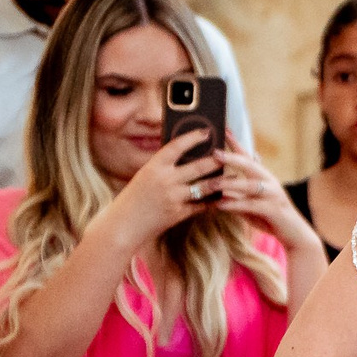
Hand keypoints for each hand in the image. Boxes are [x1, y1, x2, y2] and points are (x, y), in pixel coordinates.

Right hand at [96, 132, 224, 250]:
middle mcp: (164, 180)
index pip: (176, 146)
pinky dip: (213, 201)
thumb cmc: (134, 198)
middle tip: (228, 154)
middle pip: (198, 166)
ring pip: (205, 186)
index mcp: (153, 167)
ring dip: (221, 181)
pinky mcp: (178, 214)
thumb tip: (187, 157)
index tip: (207, 131)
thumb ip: (164, 167)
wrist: (123, 225)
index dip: (193, 137)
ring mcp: (173, 198)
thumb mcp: (145, 177)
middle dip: (216, 160)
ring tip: (234, 176)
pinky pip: (202, 205)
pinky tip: (223, 196)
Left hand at [209, 138, 318, 248]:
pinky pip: (251, 205)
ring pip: (249, 185)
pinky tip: (220, 205)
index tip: (224, 130)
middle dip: (232, 157)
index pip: (249, 156)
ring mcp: (274, 195)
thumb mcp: (251, 204)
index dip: (237, 144)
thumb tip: (219, 189)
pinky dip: (235, 204)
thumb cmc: (270, 218)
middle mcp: (270, 182)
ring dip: (229, 183)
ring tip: (211, 184)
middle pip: (250, 165)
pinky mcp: (274, 210)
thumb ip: (238, 195)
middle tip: (214, 153)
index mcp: (264, 178)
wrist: (295, 235)